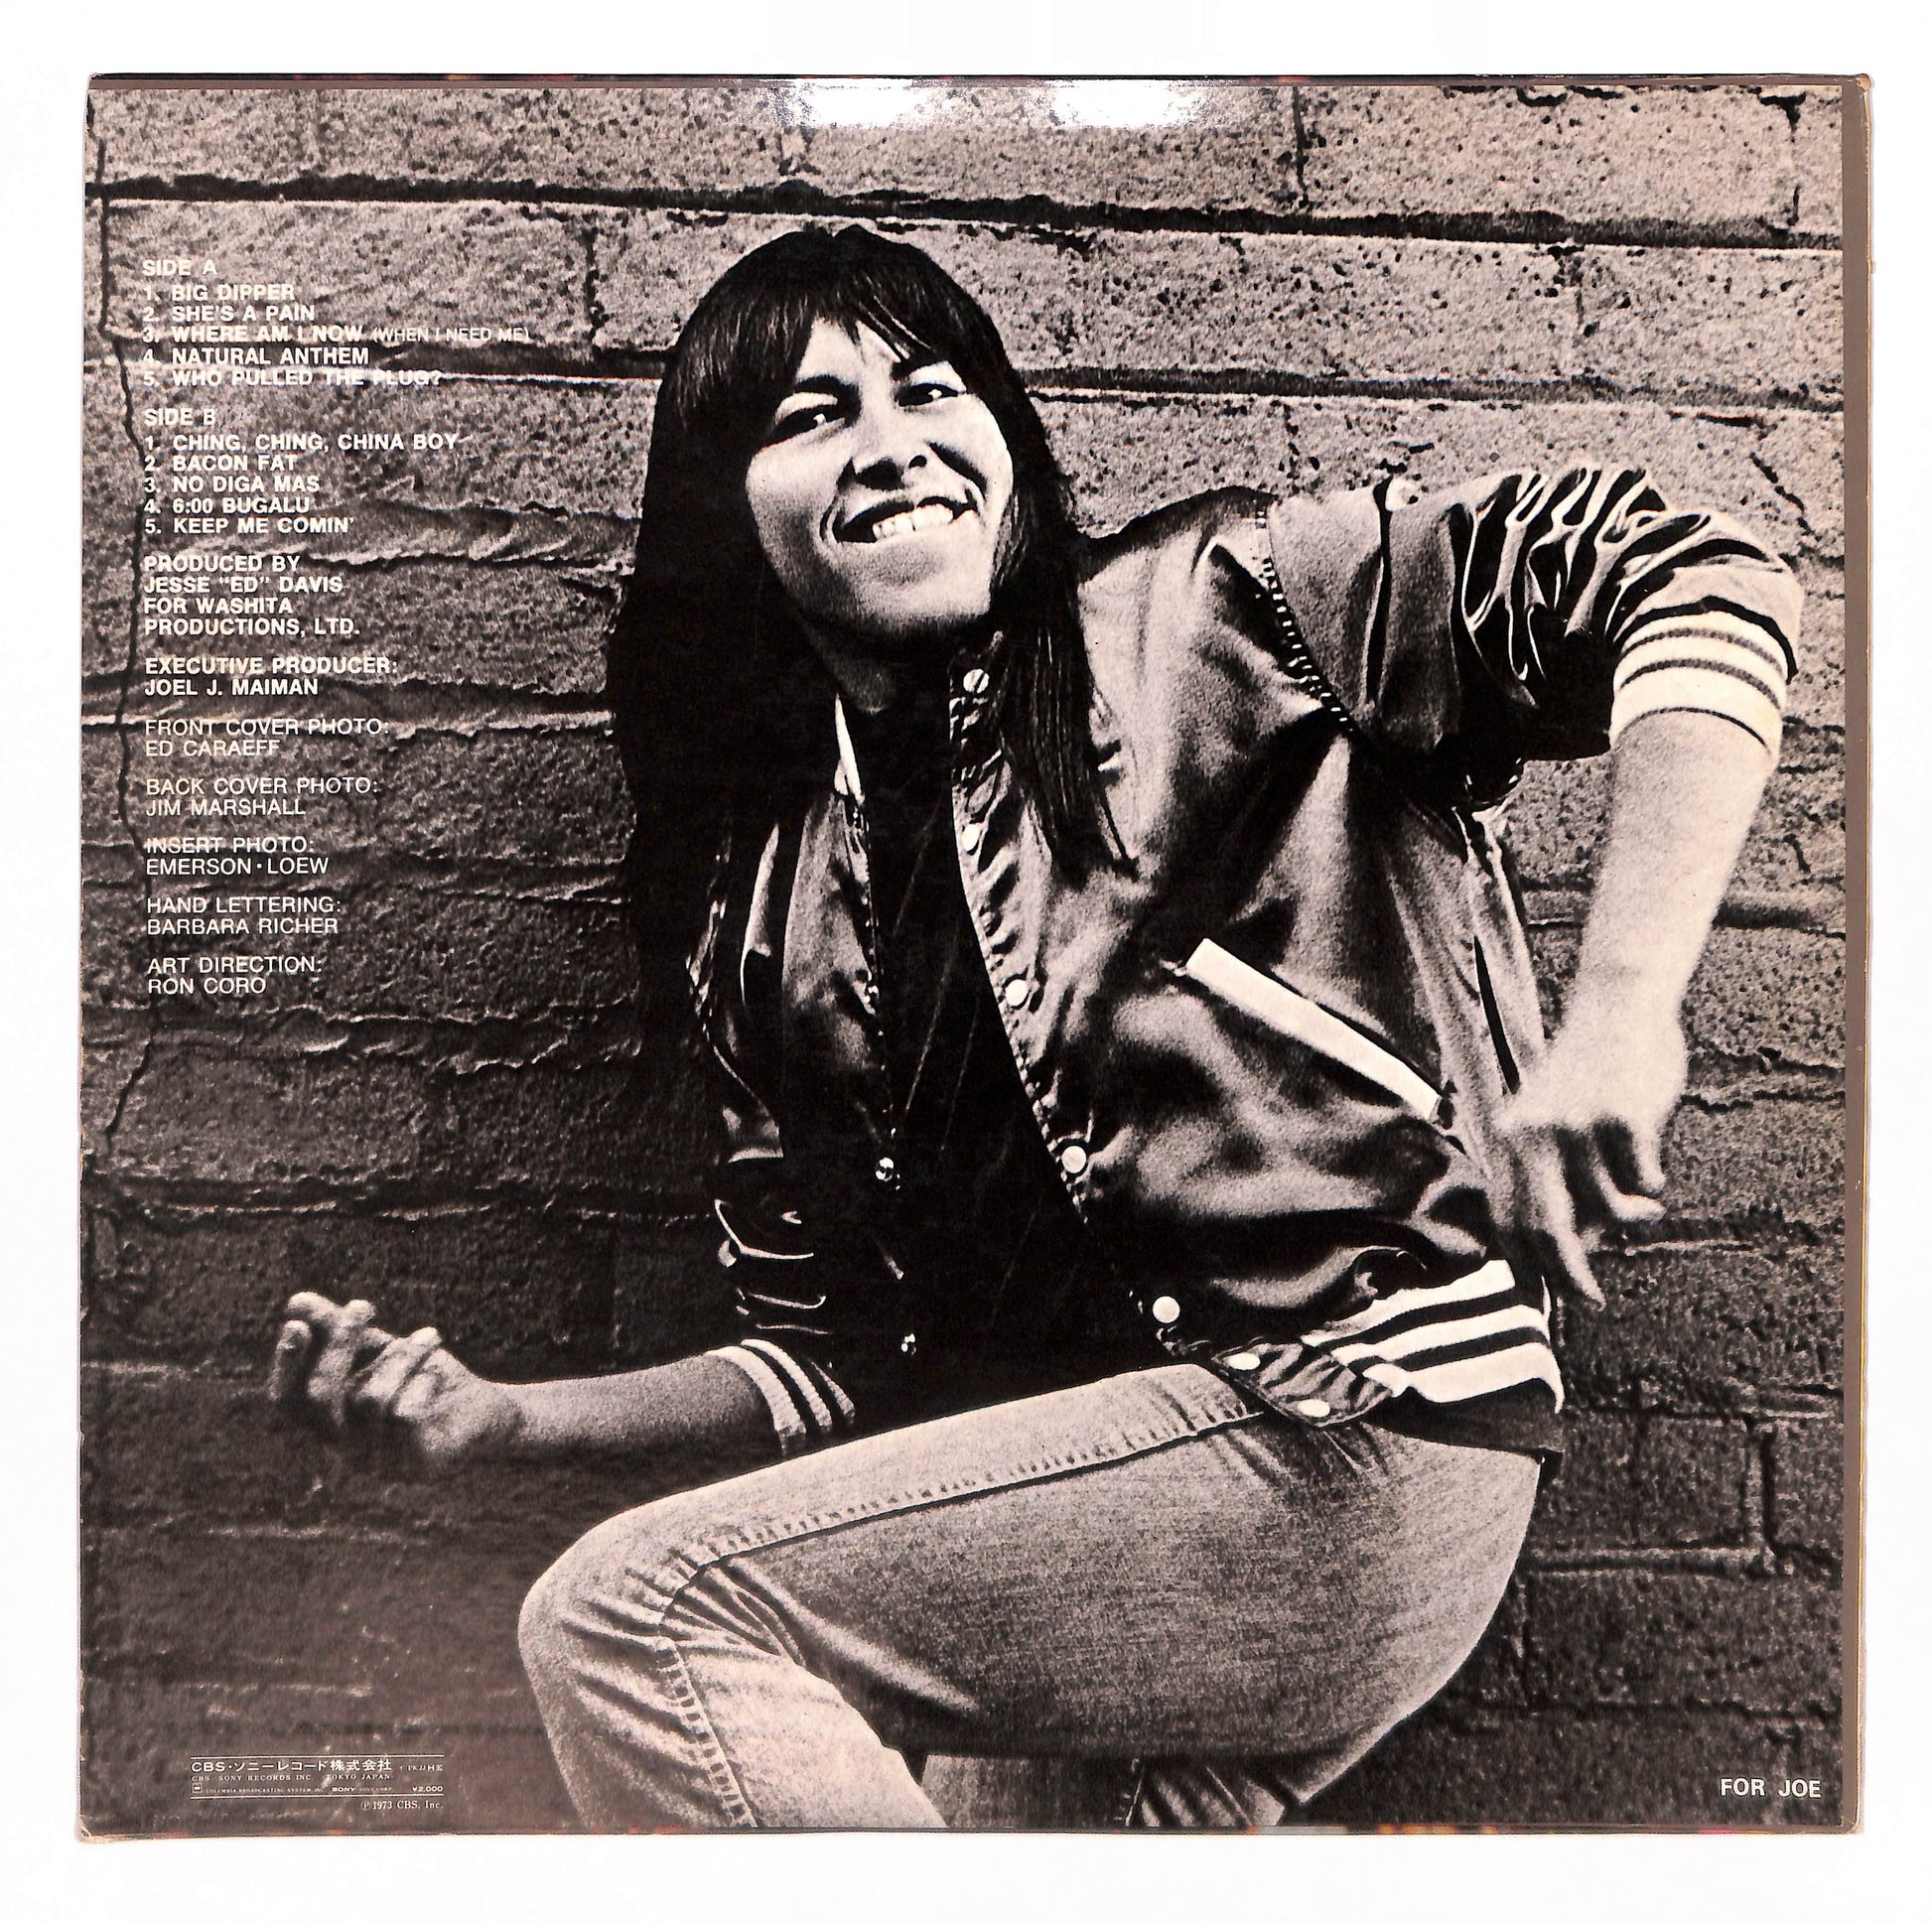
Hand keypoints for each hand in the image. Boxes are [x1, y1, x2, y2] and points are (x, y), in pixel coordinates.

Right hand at [268, 1291, 520, 1476]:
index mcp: (334, 1427)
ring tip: (429, 1337)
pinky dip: (421, 1379)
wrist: (493, 1414)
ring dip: (400, 1357)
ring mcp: (381, 1462)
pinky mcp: (416, 1465)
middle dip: (339, 1344)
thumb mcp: (385, 1351)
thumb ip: (342, 1331)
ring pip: (369, 1398)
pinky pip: (403, 1413)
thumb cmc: (430, 1380)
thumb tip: (296, 1300)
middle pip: (321, 1397)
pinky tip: (439, 1370)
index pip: (288, 1404)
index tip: (296, 1323)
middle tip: (364, 1305)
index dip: (286, 1366)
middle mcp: (348, 1451)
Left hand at [1491, 998, 1684, 1305]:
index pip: (1507, 1219)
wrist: (1617, 1007)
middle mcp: (1534, 1133)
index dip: (1523, 1266)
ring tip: (1648, 1208)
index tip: (1540, 1299)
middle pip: (1547, 1228)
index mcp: (1508, 1137)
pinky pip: (1643, 1180)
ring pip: (1607, 1207)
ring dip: (1632, 1219)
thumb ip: (1553, 1181)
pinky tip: (1654, 1173)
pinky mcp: (1622, 1117)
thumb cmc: (1589, 1076)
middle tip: (1591, 1303)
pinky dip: (1652, 1186)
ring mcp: (1578, 1124)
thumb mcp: (1554, 1125)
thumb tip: (1574, 1255)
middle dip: (1569, 1276)